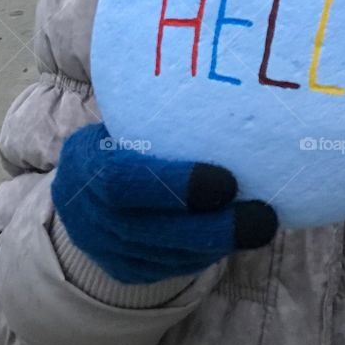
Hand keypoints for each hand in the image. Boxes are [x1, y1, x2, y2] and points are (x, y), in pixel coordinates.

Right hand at [51, 122, 277, 283]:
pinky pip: (171, 268)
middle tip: (263, 216)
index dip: (174, 185)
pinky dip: (207, 254)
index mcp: (84, 165)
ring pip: (165, 256)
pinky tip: (238, 237)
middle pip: (149, 231)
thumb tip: (225, 72)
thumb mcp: (123, 117)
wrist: (82, 187)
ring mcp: (105, 250)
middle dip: (211, 228)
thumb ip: (156, 109)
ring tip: (262, 224)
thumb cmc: (118, 137)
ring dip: (218, 244)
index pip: (120, 182)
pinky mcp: (127, 271)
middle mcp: (87, 215)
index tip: (228, 181)